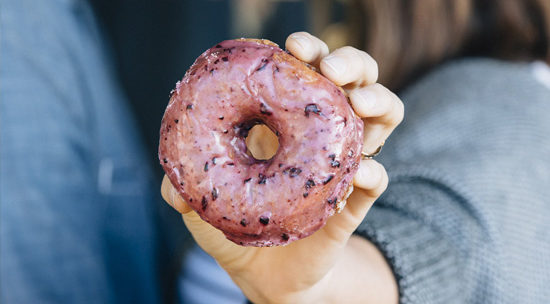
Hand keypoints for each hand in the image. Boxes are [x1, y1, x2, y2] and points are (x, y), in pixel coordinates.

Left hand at [161, 32, 402, 302]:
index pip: (304, 74)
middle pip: (352, 82)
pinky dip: (373, 171)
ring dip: (378, 102)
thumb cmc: (234, 228)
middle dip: (349, 63)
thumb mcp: (203, 205)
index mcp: (283, 123)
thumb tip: (173, 188)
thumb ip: (183, 189)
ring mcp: (340, 165)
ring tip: (358, 103)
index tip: (292, 47)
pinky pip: (377, 179)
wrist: (262, 275)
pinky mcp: (354, 202)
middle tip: (329, 68)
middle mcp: (319, 135)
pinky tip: (359, 170)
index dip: (305, 53)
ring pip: (380, 118)